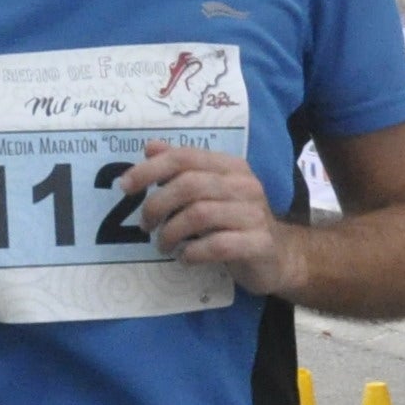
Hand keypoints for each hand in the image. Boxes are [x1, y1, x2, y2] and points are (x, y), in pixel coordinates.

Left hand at [126, 140, 302, 292]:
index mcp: (231, 167)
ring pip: (199, 214)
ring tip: (164, 246)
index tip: (125, 187)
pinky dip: (192, 253)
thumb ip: (183, 169)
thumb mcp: (210, 191)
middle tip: (145, 226)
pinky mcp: (259, 243)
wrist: (280, 256)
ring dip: (171, 233)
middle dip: (157, 206)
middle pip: (189, 185)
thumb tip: (150, 147)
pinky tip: (186, 258)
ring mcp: (255, 214)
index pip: (185, 157)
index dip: (150, 170)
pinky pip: (217, 245)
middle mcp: (245, 185)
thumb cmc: (236, 223)